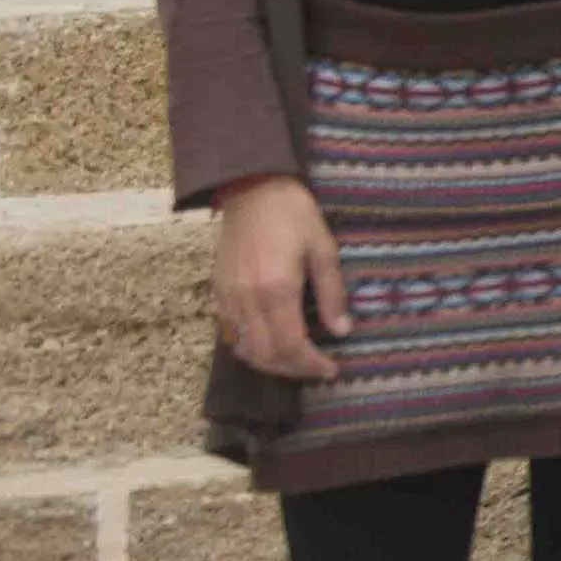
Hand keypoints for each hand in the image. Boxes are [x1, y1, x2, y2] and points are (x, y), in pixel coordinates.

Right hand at [211, 174, 346, 382]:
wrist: (251, 190)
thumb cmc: (294, 215)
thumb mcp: (324, 249)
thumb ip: (332, 293)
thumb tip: (342, 330)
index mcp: (277, 289)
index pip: (291, 345)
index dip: (311, 364)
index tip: (330, 370)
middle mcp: (248, 299)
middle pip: (266, 354)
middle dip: (293, 369)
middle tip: (316, 369)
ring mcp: (228, 297)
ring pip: (245, 349)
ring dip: (271, 363)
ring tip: (296, 362)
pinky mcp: (218, 292)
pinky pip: (230, 333)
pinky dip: (250, 348)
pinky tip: (270, 345)